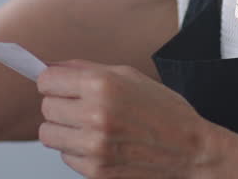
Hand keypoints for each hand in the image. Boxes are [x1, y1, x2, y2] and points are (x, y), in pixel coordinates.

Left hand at [37, 60, 214, 176]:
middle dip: (59, 105)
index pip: (46, 80)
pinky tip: (100, 144)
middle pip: (46, 108)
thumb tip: (50, 68)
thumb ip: (86, 70)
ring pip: (48, 134)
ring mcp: (95, 146)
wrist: (191, 151)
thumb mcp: (128, 76)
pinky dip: (77, 151)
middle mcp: (96, 115)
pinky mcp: (96, 171)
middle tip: (80, 107)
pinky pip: (65, 156)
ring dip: (63, 129)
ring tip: (88, 126)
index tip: (60, 86)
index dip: (53, 82)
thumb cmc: (163, 111)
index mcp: (102, 85)